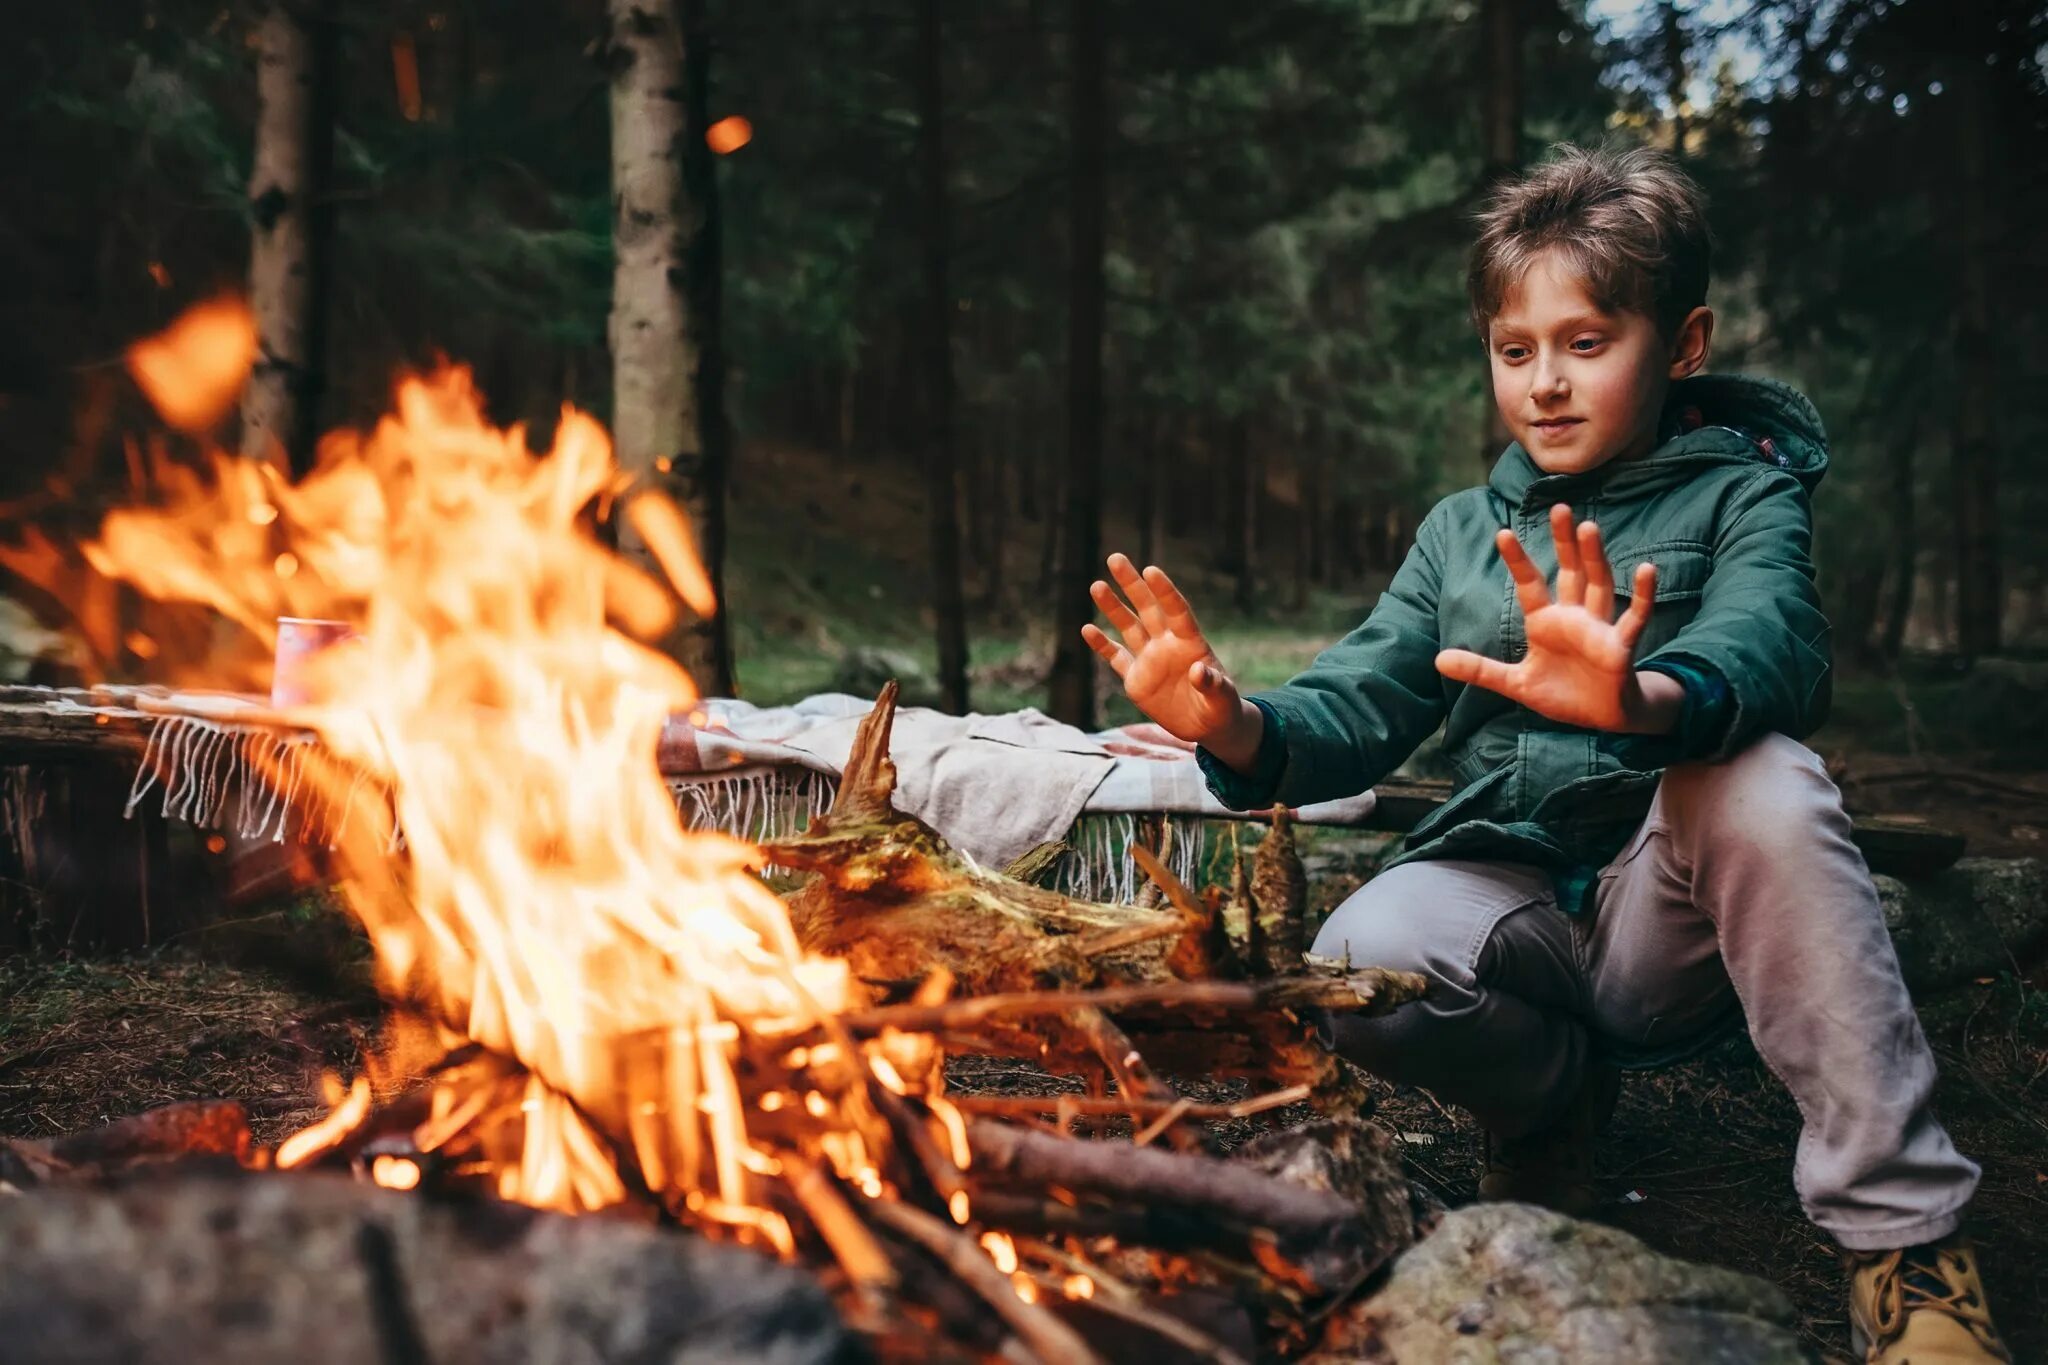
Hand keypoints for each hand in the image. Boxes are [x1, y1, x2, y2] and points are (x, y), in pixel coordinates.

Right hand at [1081, 555, 1261, 762]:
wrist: (1207, 726)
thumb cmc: (1221, 708)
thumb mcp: (1222, 698)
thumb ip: (1211, 684)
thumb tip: (1198, 671)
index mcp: (1191, 643)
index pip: (1177, 611)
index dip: (1165, 592)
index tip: (1151, 571)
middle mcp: (1167, 644)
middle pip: (1148, 608)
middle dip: (1132, 584)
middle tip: (1115, 558)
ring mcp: (1149, 660)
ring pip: (1128, 627)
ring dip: (1112, 607)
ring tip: (1097, 585)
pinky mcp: (1136, 679)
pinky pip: (1116, 658)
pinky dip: (1102, 645)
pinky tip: (1087, 628)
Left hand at [1435, 504, 1670, 732]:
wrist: (1600, 718)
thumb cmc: (1562, 693)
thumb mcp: (1516, 684)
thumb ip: (1481, 671)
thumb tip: (1438, 660)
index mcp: (1546, 622)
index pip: (1530, 584)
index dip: (1518, 560)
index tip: (1502, 533)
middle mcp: (1573, 616)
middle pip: (1570, 571)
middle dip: (1564, 542)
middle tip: (1559, 507)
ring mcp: (1599, 627)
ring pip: (1598, 584)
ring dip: (1594, 557)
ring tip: (1589, 527)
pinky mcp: (1621, 645)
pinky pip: (1635, 616)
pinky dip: (1642, 595)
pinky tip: (1647, 570)